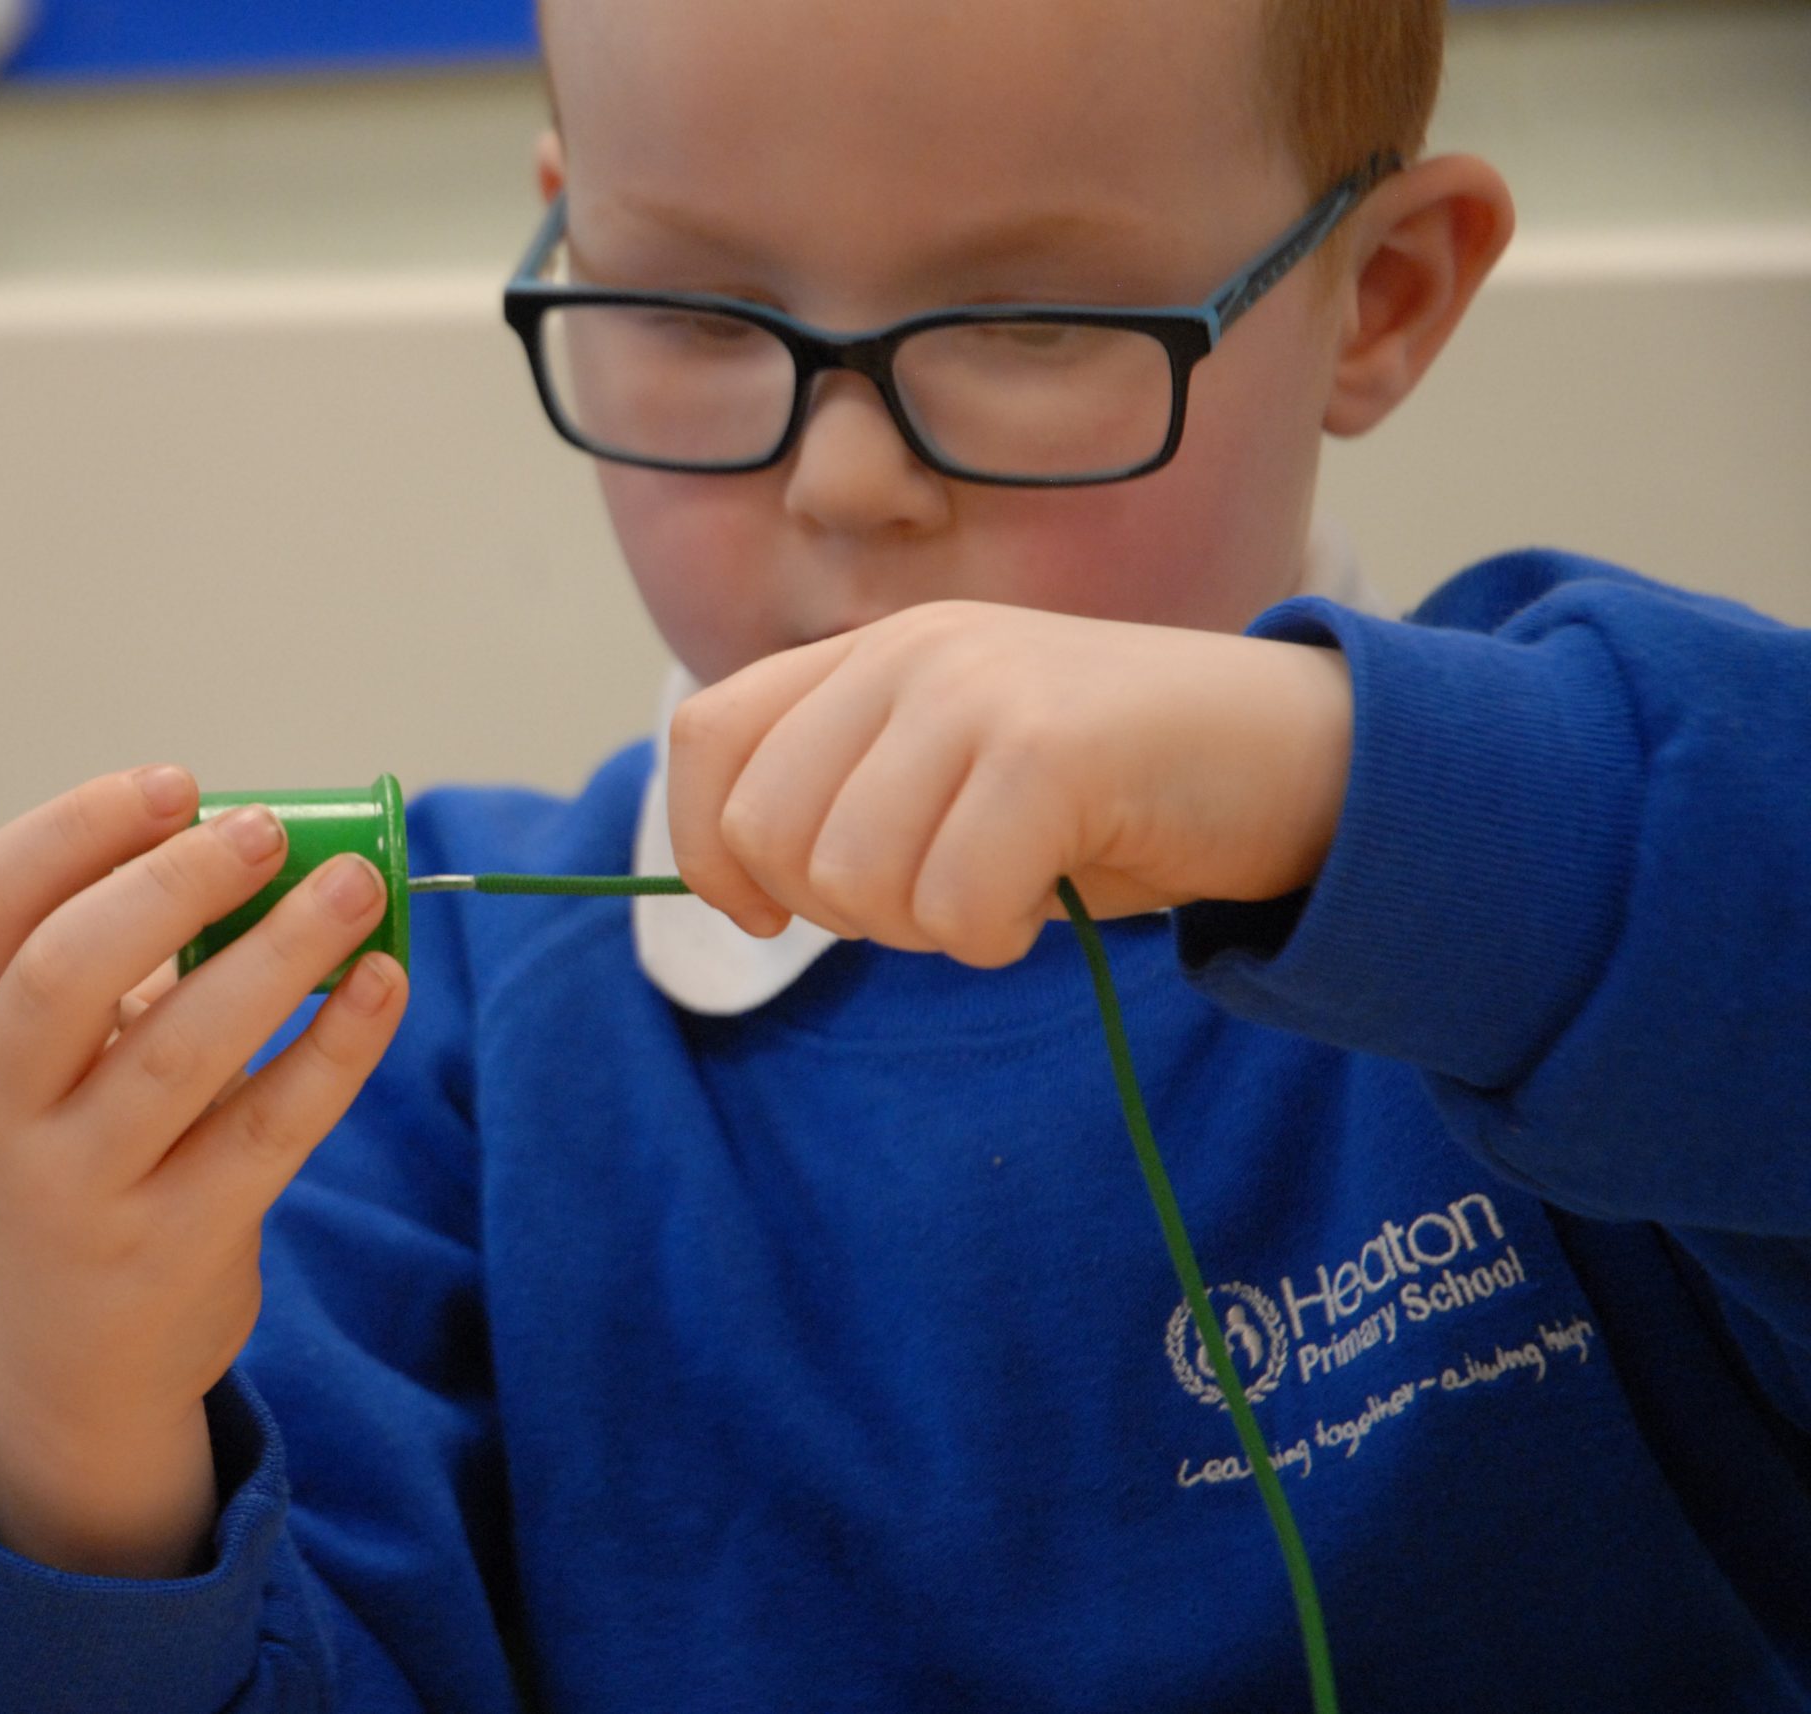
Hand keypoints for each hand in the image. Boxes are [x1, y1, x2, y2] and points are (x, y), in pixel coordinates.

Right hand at [0, 764, 408, 1574]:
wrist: (69, 1367)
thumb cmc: (86, 1165)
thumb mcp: (64, 1070)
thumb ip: (133, 968)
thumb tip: (269, 851)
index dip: (80, 828)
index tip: (179, 786)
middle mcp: (8, 1109)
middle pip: (66, 971)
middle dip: (172, 885)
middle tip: (267, 832)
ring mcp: (86, 1188)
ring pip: (180, 1054)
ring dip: (278, 955)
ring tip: (356, 886)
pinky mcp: (178, 1247)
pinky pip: (269, 1131)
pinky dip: (333, 1049)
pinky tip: (382, 986)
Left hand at [666, 601, 1353, 967]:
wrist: (1302, 751)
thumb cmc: (1118, 788)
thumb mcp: (955, 770)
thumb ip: (848, 794)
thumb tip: (736, 883)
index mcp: (874, 653)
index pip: (706, 738)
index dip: (708, 848)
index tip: (764, 914)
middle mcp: (912, 652)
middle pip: (768, 829)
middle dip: (838, 909)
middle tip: (940, 897)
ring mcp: (979, 690)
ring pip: (854, 879)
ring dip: (926, 926)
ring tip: (1004, 887)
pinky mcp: (1049, 750)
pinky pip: (954, 907)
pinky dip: (994, 938)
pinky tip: (1052, 897)